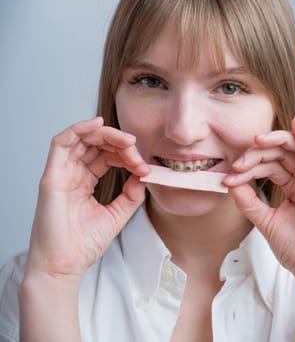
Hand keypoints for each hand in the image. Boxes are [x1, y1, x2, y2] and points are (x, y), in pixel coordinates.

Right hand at [25, 117, 149, 278]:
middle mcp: (71, 175)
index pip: (105, 156)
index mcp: (84, 182)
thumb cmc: (83, 245)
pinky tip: (98, 125)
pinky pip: (61, 143)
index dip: (126, 155)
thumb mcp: (117, 215)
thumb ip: (131, 195)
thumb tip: (143, 175)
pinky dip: (79, 129)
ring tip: (127, 140)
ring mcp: (60, 174)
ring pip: (80, 138)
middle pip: (95, 144)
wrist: (64, 267)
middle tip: (137, 152)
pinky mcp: (51, 177)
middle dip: (119, 143)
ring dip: (106, 134)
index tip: (144, 166)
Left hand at [224, 116, 294, 289]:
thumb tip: (230, 182)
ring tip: (256, 140)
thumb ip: (249, 201)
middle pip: (282, 154)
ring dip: (276, 142)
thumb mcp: (265, 221)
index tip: (228, 176)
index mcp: (294, 187)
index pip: (271, 165)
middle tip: (238, 163)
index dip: (249, 165)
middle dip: (258, 153)